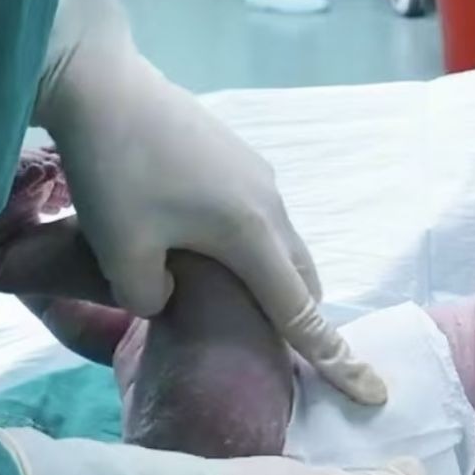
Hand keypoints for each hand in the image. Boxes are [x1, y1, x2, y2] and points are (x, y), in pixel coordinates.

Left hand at [33, 0, 382, 404]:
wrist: (102, 82)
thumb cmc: (113, 171)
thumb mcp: (121, 255)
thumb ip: (151, 300)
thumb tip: (166, 295)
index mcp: (252, 234)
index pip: (301, 313)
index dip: (334, 358)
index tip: (371, 392)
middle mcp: (269, 204)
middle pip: (302, 278)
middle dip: (303, 321)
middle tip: (281, 359)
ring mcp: (256, 175)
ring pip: (282, 245)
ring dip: (274, 281)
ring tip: (239, 307)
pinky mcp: (235, 156)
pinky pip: (261, 218)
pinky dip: (255, 249)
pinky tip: (209, 251)